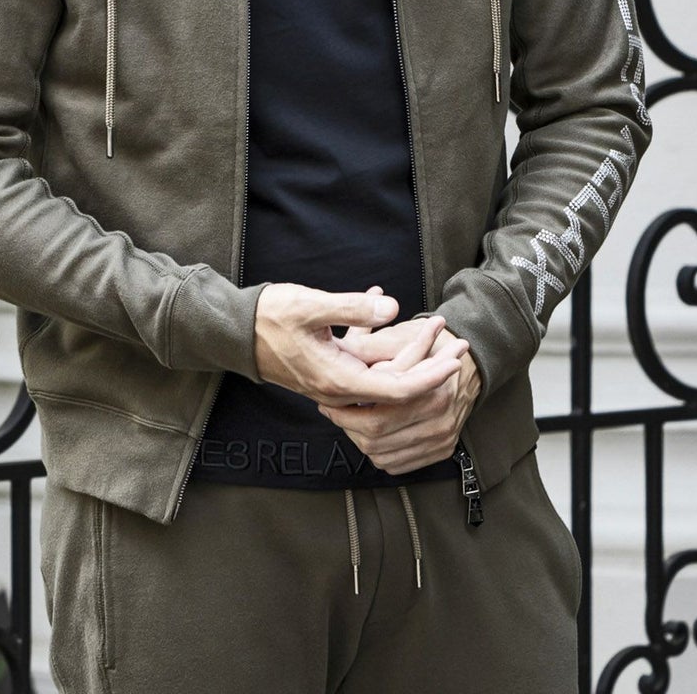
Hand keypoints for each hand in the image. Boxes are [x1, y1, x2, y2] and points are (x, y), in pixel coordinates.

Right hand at [253, 283, 465, 407]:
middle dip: (432, 368)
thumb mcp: (310, 305)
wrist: (236, 331)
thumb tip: (391, 307)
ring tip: (436, 328)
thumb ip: (351, 307)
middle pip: (397, 389)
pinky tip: (386, 308)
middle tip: (460, 344)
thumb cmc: (270, 316)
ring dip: (414, 357)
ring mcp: (336, 384)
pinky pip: (369, 366)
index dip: (430, 377)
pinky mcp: (332, 372)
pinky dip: (388, 347)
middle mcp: (340, 390)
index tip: (456, 362)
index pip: (397, 389)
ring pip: (385, 379)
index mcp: (338, 379)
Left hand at [318, 326, 481, 475]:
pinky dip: (379, 453)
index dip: (346, 414)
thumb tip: (341, 354)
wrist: (470, 363)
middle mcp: (440, 422)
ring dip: (360, 439)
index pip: (376, 420)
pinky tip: (370, 434)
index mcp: (432, 395)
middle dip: (348, 427)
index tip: (329, 401)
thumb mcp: (404, 336)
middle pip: (377, 441)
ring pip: (384, 456)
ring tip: (348, 419)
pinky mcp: (443, 449)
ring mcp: (443, 439)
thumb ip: (373, 346)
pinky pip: (399, 464)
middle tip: (332, 411)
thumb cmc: (434, 345)